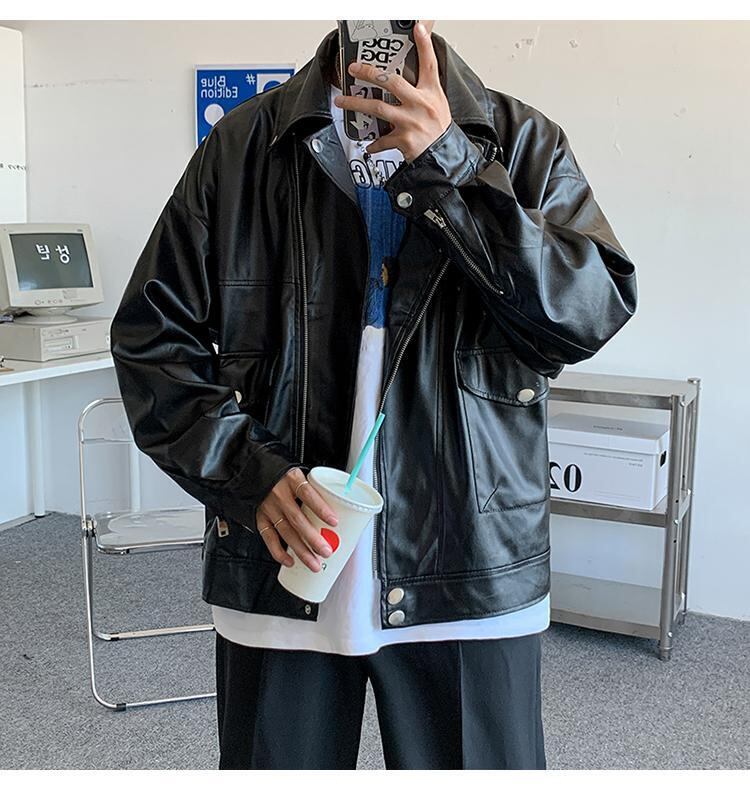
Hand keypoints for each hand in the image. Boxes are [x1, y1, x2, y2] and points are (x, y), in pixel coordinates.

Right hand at [256, 467, 338, 571]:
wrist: (255, 471)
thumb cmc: (283, 475)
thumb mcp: (300, 475)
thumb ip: (314, 489)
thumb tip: (340, 505)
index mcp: (291, 480)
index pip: (308, 494)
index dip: (321, 509)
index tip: (334, 522)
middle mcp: (279, 495)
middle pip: (297, 519)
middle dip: (313, 538)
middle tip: (326, 551)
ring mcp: (269, 508)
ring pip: (286, 532)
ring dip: (301, 550)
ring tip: (313, 563)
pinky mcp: (260, 518)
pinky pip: (269, 538)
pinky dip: (279, 552)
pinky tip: (290, 560)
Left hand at [333, 21, 451, 161]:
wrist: (445, 157)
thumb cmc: (440, 131)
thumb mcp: (438, 104)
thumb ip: (423, 90)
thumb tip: (403, 79)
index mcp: (431, 93)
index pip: (429, 63)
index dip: (424, 44)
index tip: (417, 29)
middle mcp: (420, 105)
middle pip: (391, 82)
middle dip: (369, 73)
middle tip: (354, 69)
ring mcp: (410, 122)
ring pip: (377, 108)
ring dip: (356, 103)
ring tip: (342, 101)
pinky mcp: (404, 140)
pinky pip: (382, 140)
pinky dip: (374, 144)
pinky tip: (369, 144)